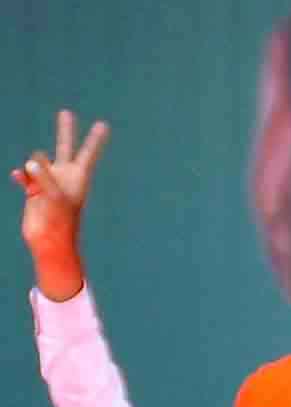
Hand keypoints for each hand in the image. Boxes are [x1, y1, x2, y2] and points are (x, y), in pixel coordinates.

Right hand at [14, 110, 106, 299]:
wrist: (49, 241)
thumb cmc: (60, 220)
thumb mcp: (55, 196)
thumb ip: (43, 177)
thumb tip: (30, 163)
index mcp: (78, 177)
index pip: (88, 153)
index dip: (95, 139)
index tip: (103, 124)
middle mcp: (64, 176)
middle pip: (65, 146)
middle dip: (65, 130)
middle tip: (66, 112)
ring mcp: (48, 181)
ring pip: (37, 161)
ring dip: (34, 169)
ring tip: (37, 184)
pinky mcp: (33, 190)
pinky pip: (24, 175)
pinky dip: (21, 175)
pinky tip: (17, 176)